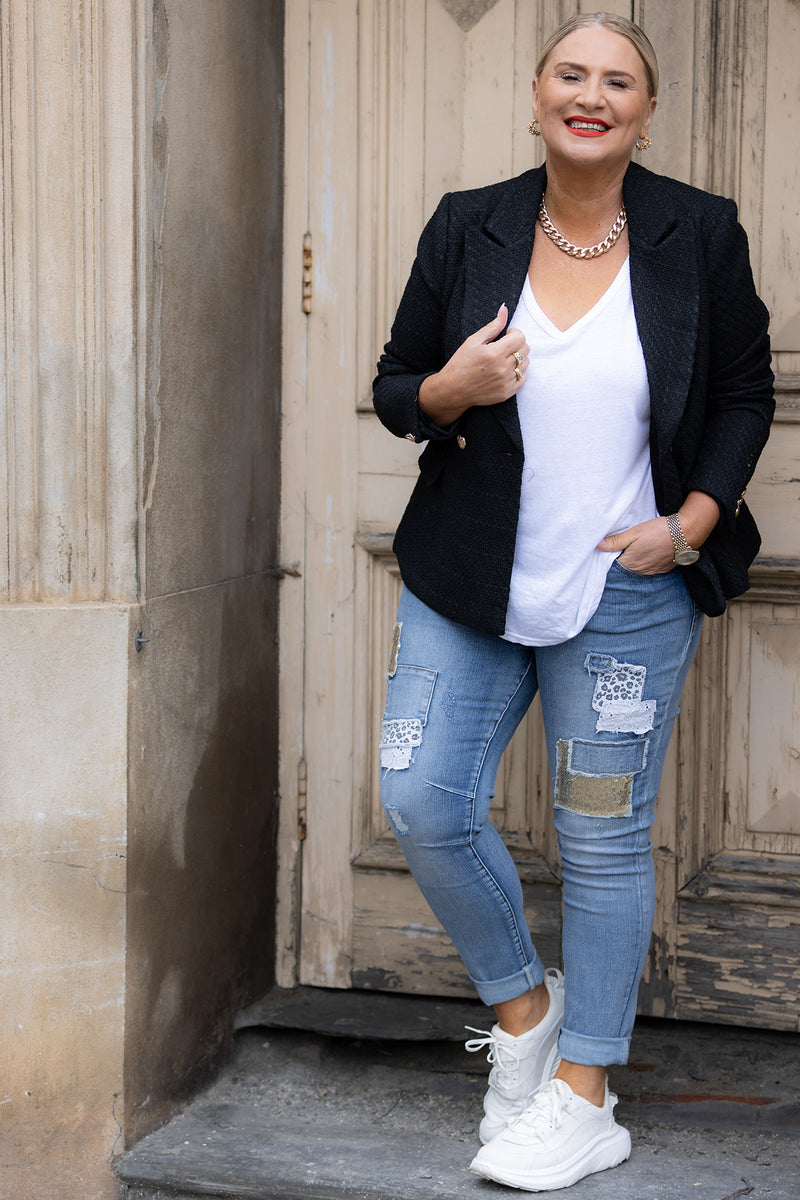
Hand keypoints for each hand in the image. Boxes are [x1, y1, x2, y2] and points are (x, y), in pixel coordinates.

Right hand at [418, 305, 528, 424]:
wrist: (453, 391)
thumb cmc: (460, 364)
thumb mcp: (473, 341)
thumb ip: (492, 326)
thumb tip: (505, 309)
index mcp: (494, 353)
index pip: (520, 337)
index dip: (514, 333)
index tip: (506, 335)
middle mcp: (503, 368)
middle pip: (525, 349)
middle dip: (517, 344)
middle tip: (504, 346)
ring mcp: (506, 382)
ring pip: (525, 364)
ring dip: (518, 358)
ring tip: (504, 359)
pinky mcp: (507, 392)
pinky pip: (523, 378)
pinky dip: (518, 373)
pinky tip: (506, 371)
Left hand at [597, 517, 674, 574]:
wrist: (686, 532)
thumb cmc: (659, 531)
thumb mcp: (634, 532)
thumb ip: (616, 541)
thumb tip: (598, 545)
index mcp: (631, 564)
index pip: (613, 565)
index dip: (610, 556)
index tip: (611, 548)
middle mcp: (641, 572)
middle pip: (626, 567)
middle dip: (622, 558)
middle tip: (624, 546)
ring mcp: (654, 571)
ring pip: (638, 568)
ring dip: (636, 560)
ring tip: (637, 548)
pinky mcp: (664, 569)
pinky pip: (650, 568)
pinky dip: (647, 561)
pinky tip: (649, 551)